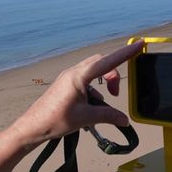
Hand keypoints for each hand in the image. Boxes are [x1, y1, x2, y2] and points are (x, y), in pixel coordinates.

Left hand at [10, 40, 144, 146]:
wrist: (32, 127)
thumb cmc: (55, 120)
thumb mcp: (86, 118)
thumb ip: (108, 116)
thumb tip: (124, 120)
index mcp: (78, 76)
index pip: (107, 62)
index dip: (126, 53)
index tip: (140, 44)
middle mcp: (73, 72)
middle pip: (101, 63)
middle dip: (112, 75)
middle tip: (115, 95)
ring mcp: (68, 77)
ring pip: (93, 71)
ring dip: (102, 83)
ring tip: (101, 105)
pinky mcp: (65, 84)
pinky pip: (84, 80)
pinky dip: (93, 89)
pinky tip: (90, 107)